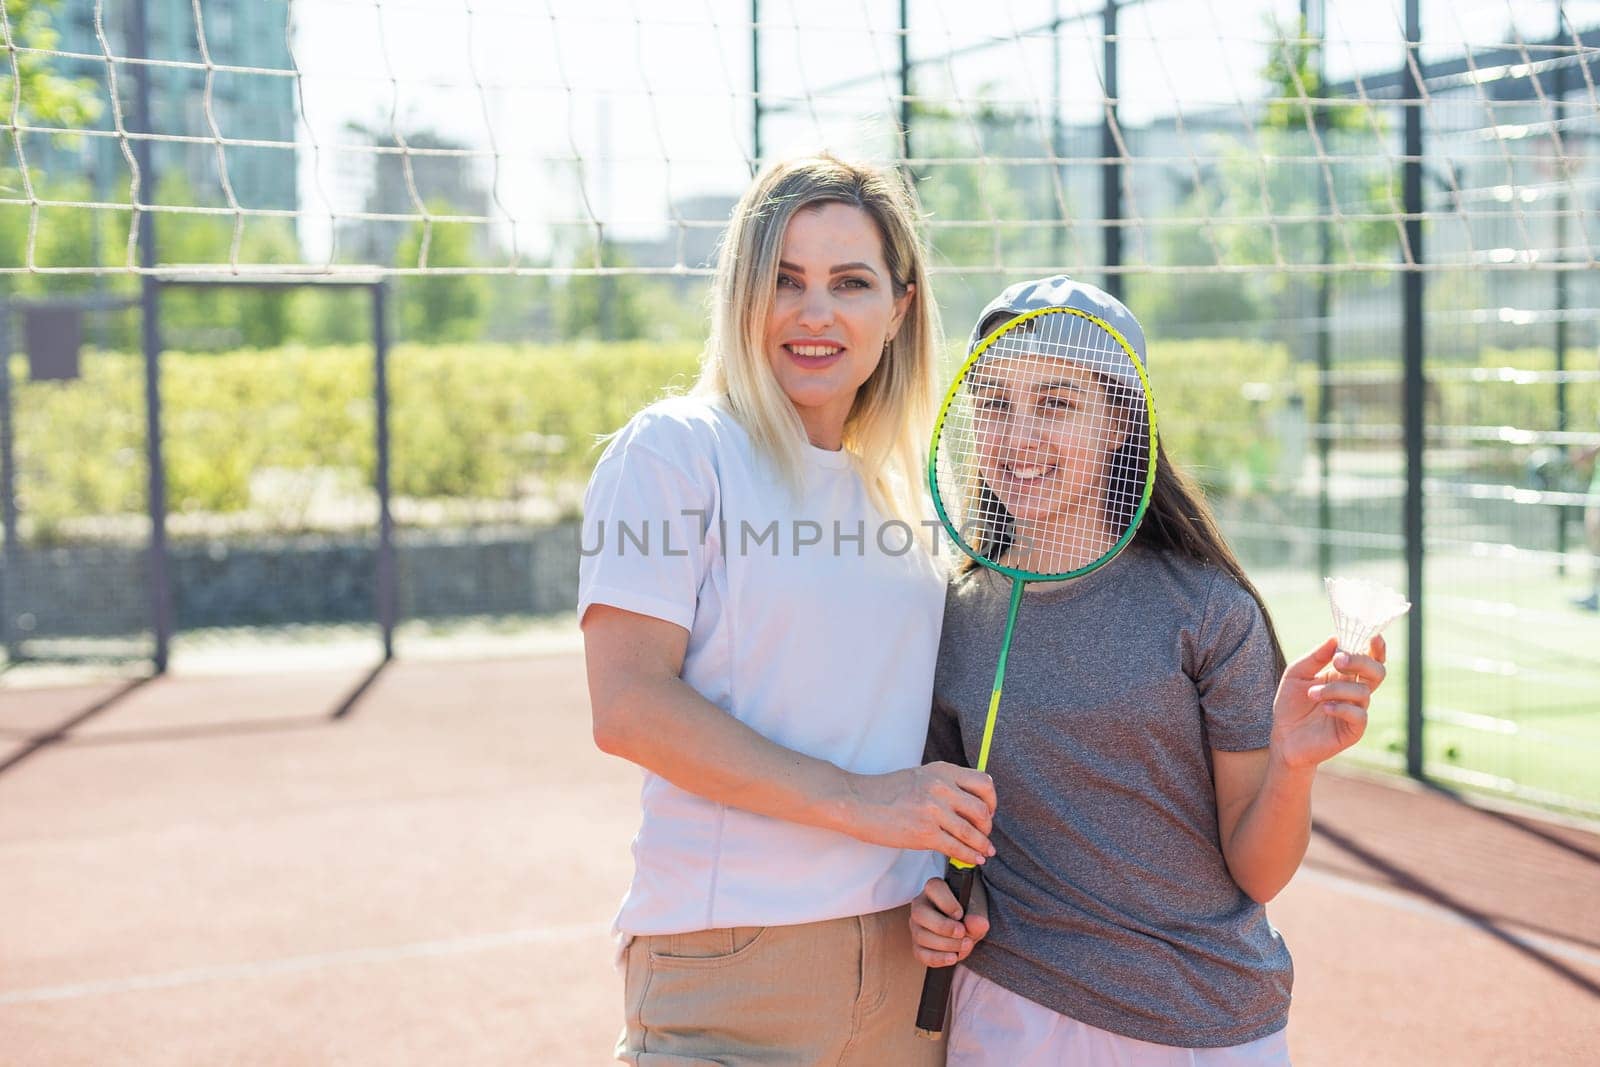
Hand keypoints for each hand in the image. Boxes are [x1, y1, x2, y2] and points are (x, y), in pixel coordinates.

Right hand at [845, 764, 995, 866]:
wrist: (856, 801)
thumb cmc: (885, 791)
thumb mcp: (920, 776)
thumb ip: (944, 784)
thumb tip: (969, 802)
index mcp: (942, 771)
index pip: (984, 783)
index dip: (991, 802)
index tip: (987, 813)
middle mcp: (941, 787)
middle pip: (983, 810)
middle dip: (987, 827)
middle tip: (984, 835)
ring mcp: (933, 810)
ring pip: (972, 832)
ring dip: (982, 845)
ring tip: (984, 852)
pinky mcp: (924, 833)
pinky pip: (956, 847)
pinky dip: (969, 856)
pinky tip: (973, 860)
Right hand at [910, 874, 989, 966]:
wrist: (968, 928)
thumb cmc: (970, 912)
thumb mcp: (978, 911)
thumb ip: (978, 916)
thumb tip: (978, 923)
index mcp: (934, 889)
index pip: (933, 888)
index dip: (946, 902)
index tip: (960, 914)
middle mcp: (921, 906)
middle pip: (920, 914)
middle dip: (942, 926)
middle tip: (962, 933)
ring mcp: (916, 926)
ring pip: (921, 936)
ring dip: (945, 944)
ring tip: (965, 945)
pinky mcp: (918, 945)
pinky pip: (920, 954)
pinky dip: (938, 958)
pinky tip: (953, 958)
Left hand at [1270, 634, 1386, 770]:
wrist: (1283, 737)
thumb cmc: (1291, 704)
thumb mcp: (1296, 674)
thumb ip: (1315, 657)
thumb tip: (1335, 639)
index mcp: (1345, 676)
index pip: (1369, 658)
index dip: (1376, 648)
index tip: (1372, 637)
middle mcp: (1355, 691)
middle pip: (1377, 671)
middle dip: (1361, 661)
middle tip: (1338, 661)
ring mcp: (1356, 711)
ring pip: (1363, 692)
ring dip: (1336, 689)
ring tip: (1312, 693)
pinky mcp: (1353, 730)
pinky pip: (1359, 715)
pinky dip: (1342, 708)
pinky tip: (1325, 708)